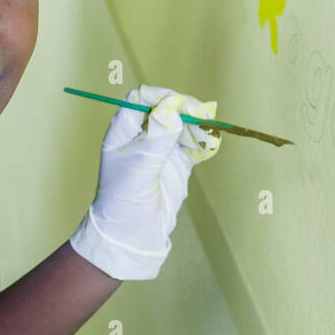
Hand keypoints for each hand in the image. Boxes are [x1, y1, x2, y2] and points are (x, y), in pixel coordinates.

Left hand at [69, 85, 221, 279]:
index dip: (162, 97)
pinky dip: (203, 142)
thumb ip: (158, 137)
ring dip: (197, 126)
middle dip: (185, 109)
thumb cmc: (124, 201)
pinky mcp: (175, 164)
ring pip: (182, 126)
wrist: (130, 238)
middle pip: (166, 109)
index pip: (141, 99)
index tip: (181, 104)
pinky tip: (211, 144)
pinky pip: (192, 145)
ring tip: (210, 131)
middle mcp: (141, 136)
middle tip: (204, 114)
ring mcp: (160, 149)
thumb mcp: (140, 167)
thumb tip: (172, 108)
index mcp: (123, 131)